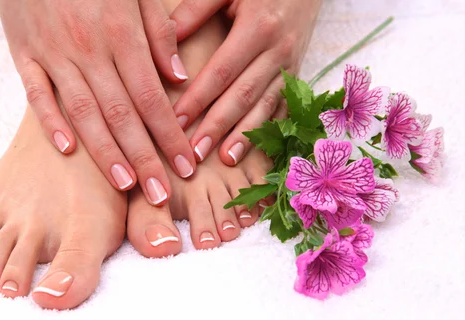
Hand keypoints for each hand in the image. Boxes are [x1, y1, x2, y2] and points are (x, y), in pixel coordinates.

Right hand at [0, 0, 196, 204]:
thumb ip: (159, 33)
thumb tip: (179, 78)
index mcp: (121, 32)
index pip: (152, 97)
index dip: (170, 135)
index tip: (186, 166)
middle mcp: (89, 48)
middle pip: (121, 114)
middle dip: (144, 158)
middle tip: (161, 195)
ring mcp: (53, 52)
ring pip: (83, 112)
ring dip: (105, 152)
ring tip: (127, 185)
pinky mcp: (23, 52)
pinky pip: (36, 94)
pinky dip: (51, 123)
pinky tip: (68, 152)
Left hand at [170, 0, 320, 165]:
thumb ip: (196, 9)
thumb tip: (166, 41)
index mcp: (258, 27)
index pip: (220, 72)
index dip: (198, 100)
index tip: (175, 123)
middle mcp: (278, 50)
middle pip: (242, 96)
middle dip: (217, 127)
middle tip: (195, 154)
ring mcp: (291, 65)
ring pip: (266, 106)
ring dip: (245, 135)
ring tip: (225, 160)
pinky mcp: (298, 73)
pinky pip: (285, 106)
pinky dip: (271, 128)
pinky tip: (257, 150)